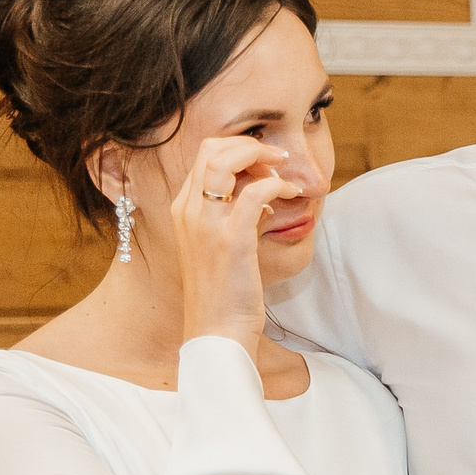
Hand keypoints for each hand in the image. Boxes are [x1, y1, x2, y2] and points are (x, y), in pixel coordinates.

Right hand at [172, 135, 299, 351]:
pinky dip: (278, 186)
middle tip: (279, 160)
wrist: (216, 329)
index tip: (266, 161)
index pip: (204, 155)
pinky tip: (292, 196)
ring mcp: (206, 223)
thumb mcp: (223, 244)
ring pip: (225, 162)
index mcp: (183, 209)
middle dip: (250, 145)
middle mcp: (188, 210)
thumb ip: (236, 216)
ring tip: (286, 175)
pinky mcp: (230, 239)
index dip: (239, 148)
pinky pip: (255, 193)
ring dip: (263, 159)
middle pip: (211, 149)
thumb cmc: (224, 290)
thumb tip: (264, 195)